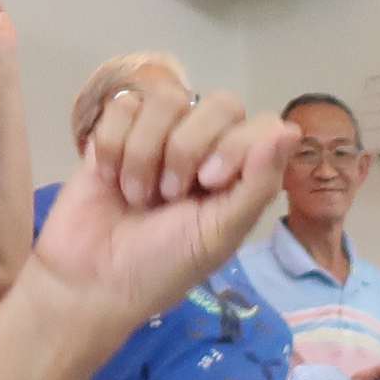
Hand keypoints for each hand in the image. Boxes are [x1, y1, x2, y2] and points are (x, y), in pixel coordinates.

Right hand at [30, 83, 295, 335]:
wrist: (88, 280)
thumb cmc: (162, 267)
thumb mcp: (220, 236)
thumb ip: (257, 184)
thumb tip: (291, 129)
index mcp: (239, 174)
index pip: (261, 125)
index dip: (235, 145)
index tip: (209, 182)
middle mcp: (206, 147)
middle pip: (220, 103)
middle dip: (188, 148)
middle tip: (168, 194)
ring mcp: (160, 135)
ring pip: (168, 99)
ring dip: (146, 152)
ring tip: (136, 195)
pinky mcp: (115, 130)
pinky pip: (124, 105)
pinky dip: (113, 146)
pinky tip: (110, 178)